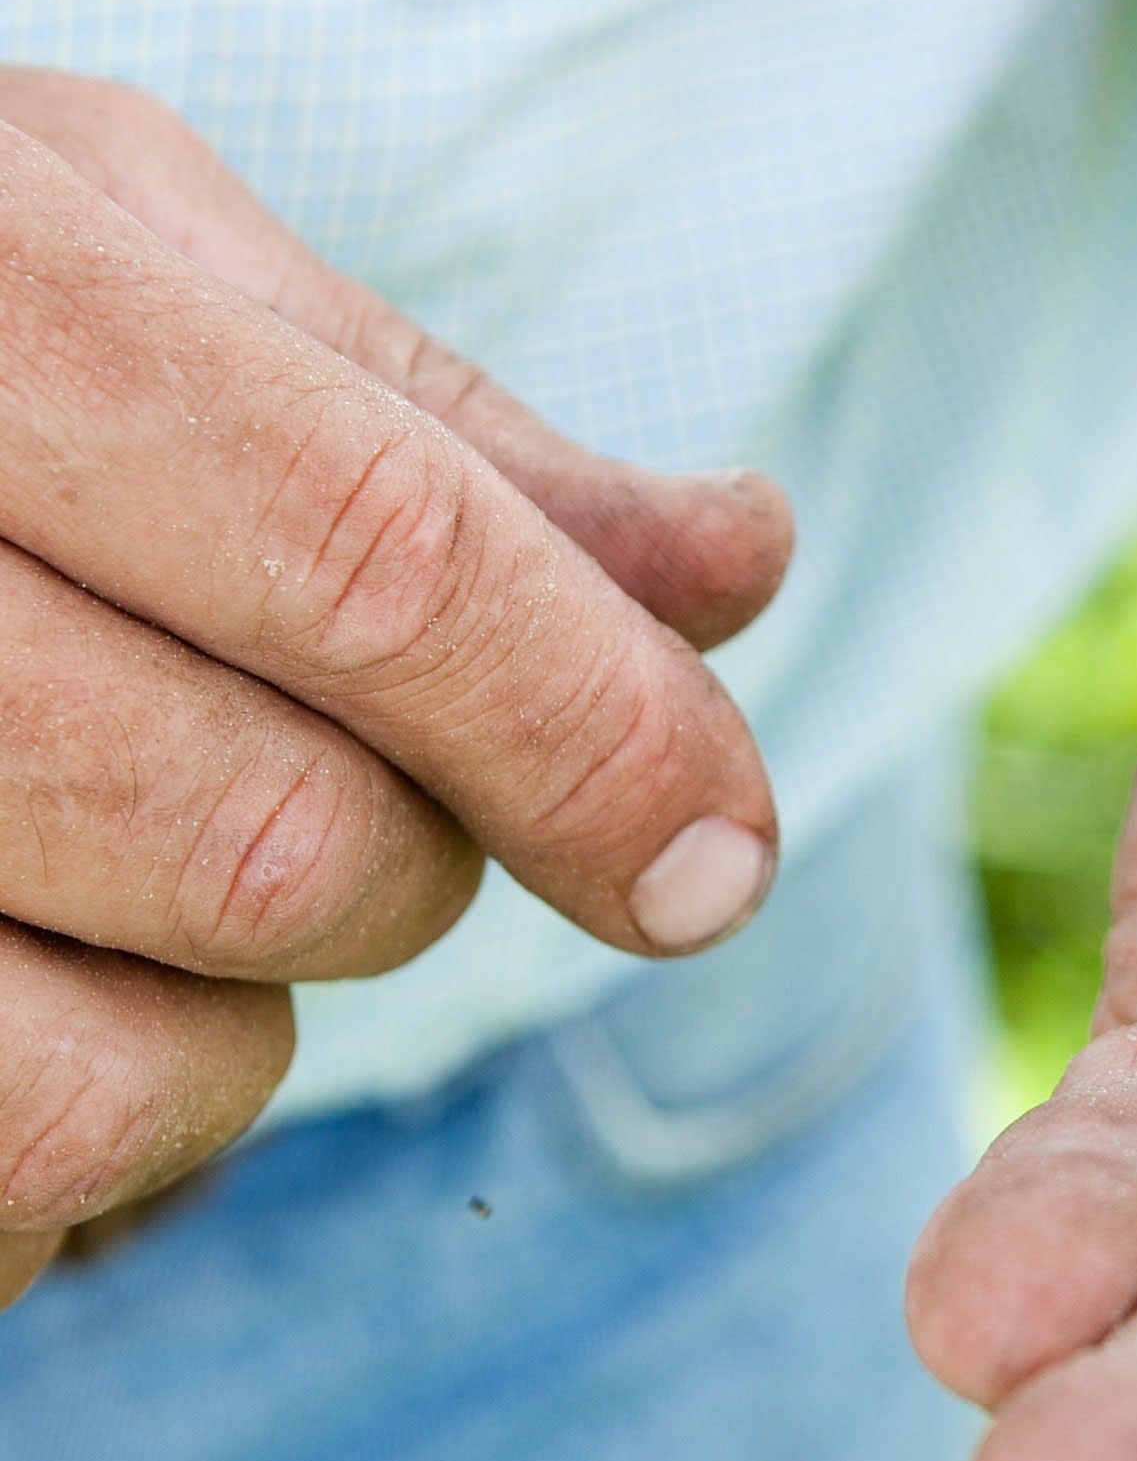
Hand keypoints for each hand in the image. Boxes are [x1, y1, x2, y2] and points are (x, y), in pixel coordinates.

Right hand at [0, 73, 789, 1305]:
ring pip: (135, 1068)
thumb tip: (738, 564)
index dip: (599, 729)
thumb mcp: (139, 276)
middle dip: (403, 865)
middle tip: (334, 784)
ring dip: (225, 1031)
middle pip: (283, 842)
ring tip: (128, 875)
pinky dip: (82, 1150)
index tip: (718, 852)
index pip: (382, 558)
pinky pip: (0, 1184)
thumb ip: (435, 433)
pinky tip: (37, 989)